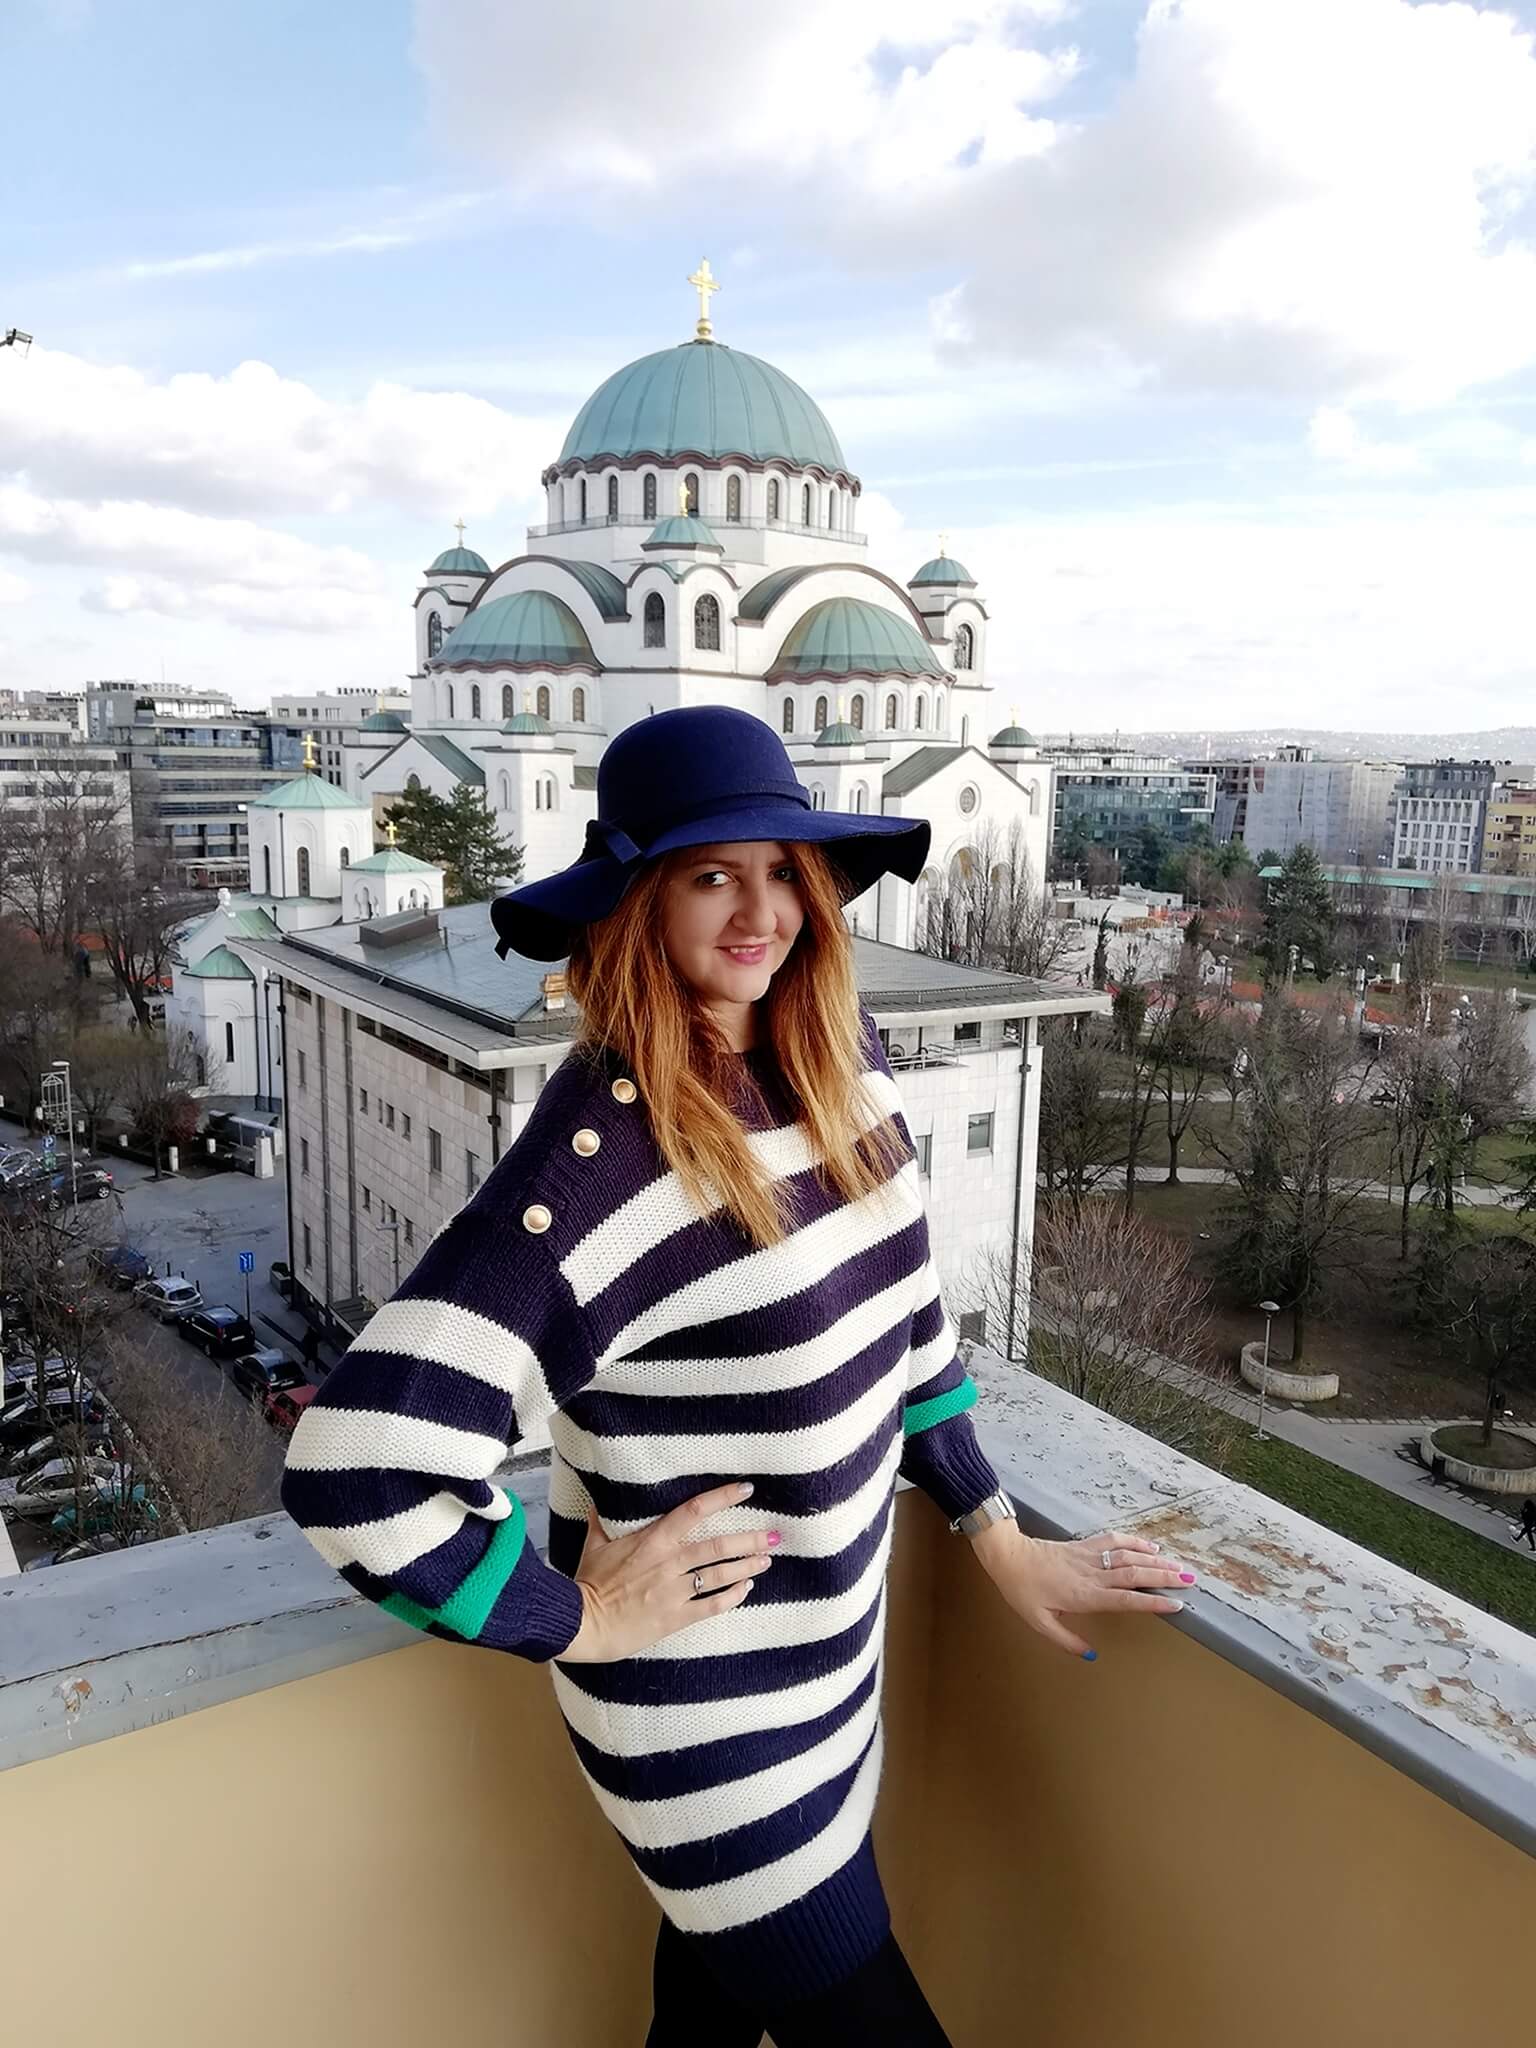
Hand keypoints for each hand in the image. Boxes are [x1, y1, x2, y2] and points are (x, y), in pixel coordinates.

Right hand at [560, 1481, 777, 1663]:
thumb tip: (598, 1501)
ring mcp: (675, 1591)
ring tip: (766, 1560)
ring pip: (721, 1575)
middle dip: (750, 1540)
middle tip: (773, 1535)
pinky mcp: (675, 1617)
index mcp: (653, 1540)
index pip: (694, 1510)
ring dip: (747, 1567)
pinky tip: (746, 1590)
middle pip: (719, 1546)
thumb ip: (601, 1521)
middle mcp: (669, 1563)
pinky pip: (712, 1606)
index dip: (723, 1497)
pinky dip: (733, 1597)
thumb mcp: (594, 1545)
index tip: (747, 1489)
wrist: (583, 1623)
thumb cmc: (588, 1582)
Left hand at [976, 1526, 1192, 1658]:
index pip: (1125, 1599)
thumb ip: (1066, 1640)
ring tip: (1179, 1566)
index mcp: (1084, 1595)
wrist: (1008, 1556)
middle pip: (1134, 1575)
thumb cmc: (1022, 1591)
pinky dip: (1134, 1541)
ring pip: (1128, 1556)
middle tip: (1190, 1581)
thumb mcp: (1039, 1622)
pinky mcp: (1084, 1545)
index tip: (1176, 1605)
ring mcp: (1090, 1556)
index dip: (1152, 1602)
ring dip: (1155, 1560)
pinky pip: (1114, 1540)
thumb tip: (1091, 1655)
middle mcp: (1092, 1574)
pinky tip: (1150, 1545)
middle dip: (1164, 1577)